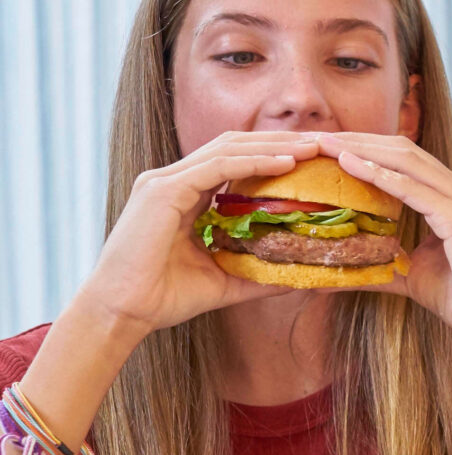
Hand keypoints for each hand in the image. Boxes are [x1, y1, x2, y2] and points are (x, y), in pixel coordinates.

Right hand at [73, 130, 327, 339]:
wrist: (123, 312)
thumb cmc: (165, 298)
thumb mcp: (227, 281)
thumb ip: (261, 272)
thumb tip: (304, 278)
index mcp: (184, 194)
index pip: (235, 160)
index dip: (274, 155)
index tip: (315, 160)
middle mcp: (172, 181)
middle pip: (235, 146)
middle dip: (280, 142)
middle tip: (324, 145)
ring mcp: (164, 182)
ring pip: (229, 149)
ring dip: (275, 146)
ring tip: (315, 148)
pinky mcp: (161, 192)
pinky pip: (217, 167)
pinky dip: (254, 162)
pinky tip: (287, 163)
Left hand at [316, 133, 451, 350]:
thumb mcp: (410, 275)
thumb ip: (377, 265)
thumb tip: (332, 272)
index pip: (404, 159)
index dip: (365, 148)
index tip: (327, 148)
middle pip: (402, 150)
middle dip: (358, 140)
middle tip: (317, 137)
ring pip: (406, 161)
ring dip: (363, 150)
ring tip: (325, 145)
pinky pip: (414, 189)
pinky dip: (380, 176)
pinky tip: (350, 167)